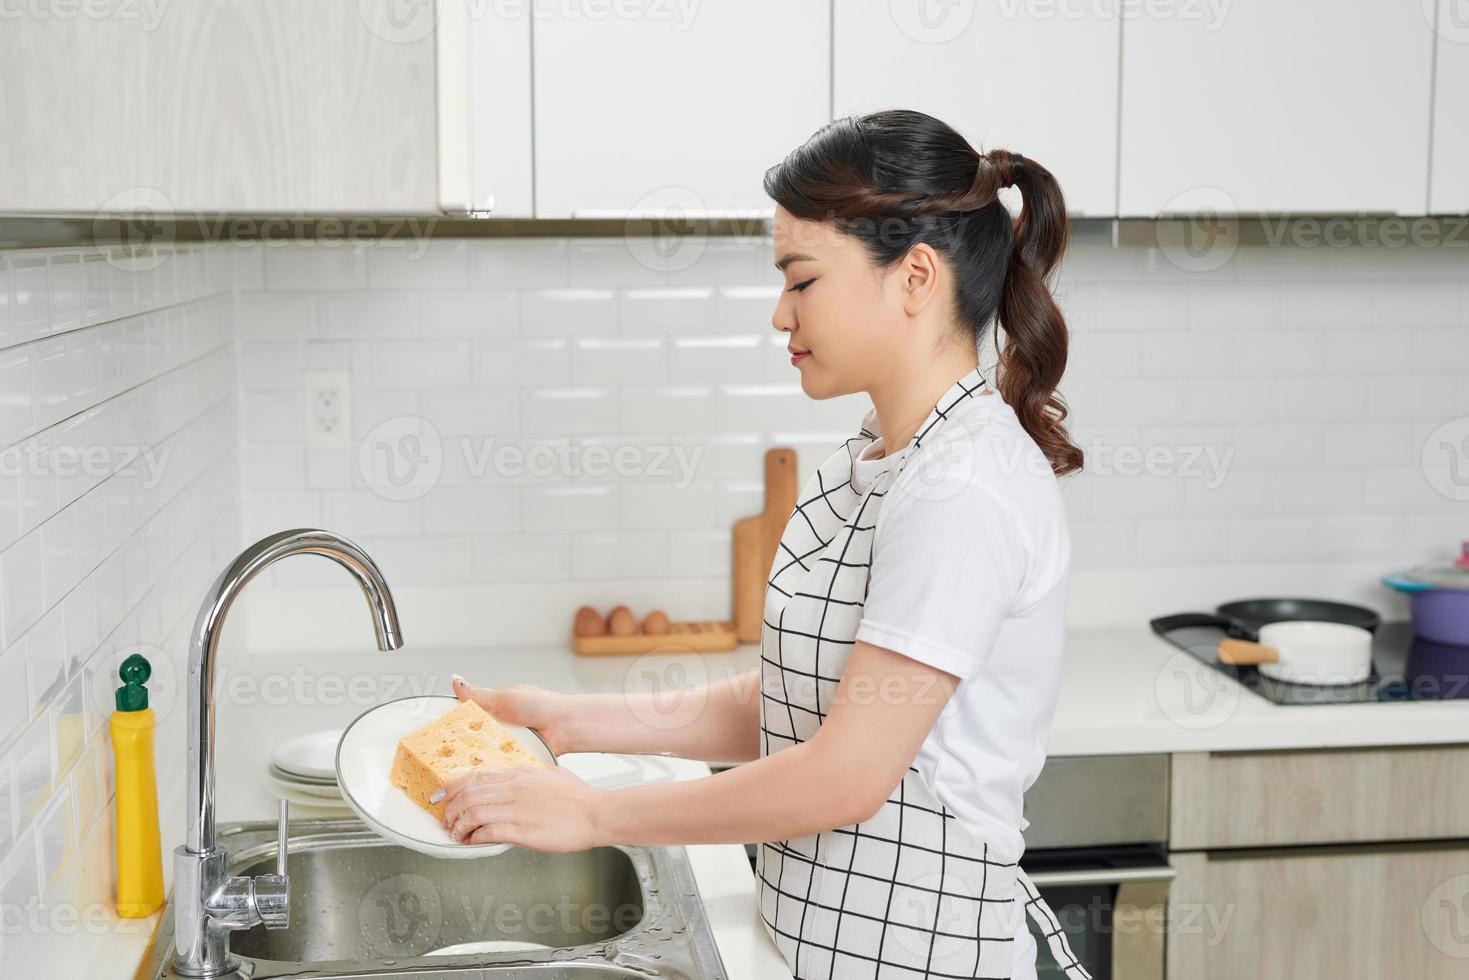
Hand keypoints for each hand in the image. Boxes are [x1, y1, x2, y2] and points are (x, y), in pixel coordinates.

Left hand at [437, 765, 603, 851]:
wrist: (596, 813)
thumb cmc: (580, 798)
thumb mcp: (553, 775)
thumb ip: (532, 776)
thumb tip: (521, 779)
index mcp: (521, 773)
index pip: (476, 776)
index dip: (453, 787)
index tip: (444, 795)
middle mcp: (514, 788)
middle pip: (468, 794)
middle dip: (450, 808)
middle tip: (445, 819)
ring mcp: (517, 808)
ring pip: (472, 812)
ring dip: (458, 825)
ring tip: (455, 833)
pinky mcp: (521, 830)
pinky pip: (487, 832)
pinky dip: (473, 838)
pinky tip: (471, 842)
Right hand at [451, 675, 574, 754]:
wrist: (565, 726)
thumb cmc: (542, 706)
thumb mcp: (505, 697)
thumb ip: (479, 695)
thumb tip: (457, 682)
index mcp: (495, 707)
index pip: (466, 714)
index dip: (453, 721)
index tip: (439, 727)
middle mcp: (498, 726)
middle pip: (470, 736)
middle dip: (463, 741)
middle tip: (454, 744)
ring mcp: (504, 743)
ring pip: (481, 752)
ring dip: (478, 754)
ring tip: (471, 755)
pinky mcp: (511, 758)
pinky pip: (496, 763)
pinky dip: (492, 764)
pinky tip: (487, 765)